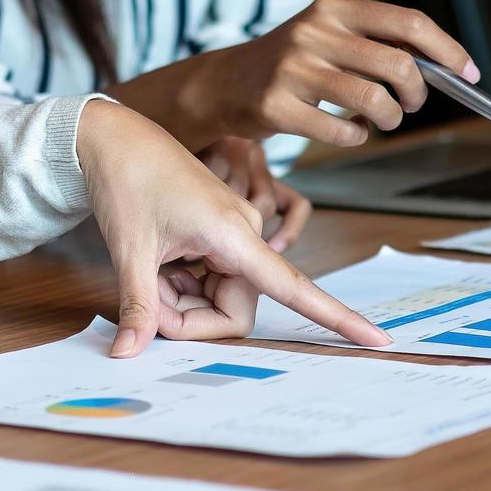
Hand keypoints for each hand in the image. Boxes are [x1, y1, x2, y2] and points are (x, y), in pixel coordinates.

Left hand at [76, 99, 389, 356]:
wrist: (114, 137)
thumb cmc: (127, 181)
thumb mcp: (129, 250)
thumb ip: (138, 306)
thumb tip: (126, 354)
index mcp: (235, 235)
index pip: (295, 288)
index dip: (337, 318)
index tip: (376, 339)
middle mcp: (244, 235)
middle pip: (237, 309)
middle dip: (191, 316)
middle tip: (149, 297)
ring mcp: (234, 235)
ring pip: (220, 296)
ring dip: (182, 298)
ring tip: (148, 268)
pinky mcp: (220, 234)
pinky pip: (212, 278)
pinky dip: (182, 283)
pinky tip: (158, 260)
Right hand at [108, 0, 477, 149]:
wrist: (224, 85)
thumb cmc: (292, 64)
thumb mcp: (328, 37)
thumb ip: (376, 44)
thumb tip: (442, 68)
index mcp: (333, 8)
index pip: (408, 22)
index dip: (447, 50)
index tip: (469, 74)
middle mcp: (314, 32)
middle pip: (398, 64)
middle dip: (418, 92)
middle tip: (413, 104)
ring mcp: (293, 69)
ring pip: (374, 101)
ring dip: (389, 119)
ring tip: (381, 120)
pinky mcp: (276, 106)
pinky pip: (342, 131)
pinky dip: (356, 136)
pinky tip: (348, 131)